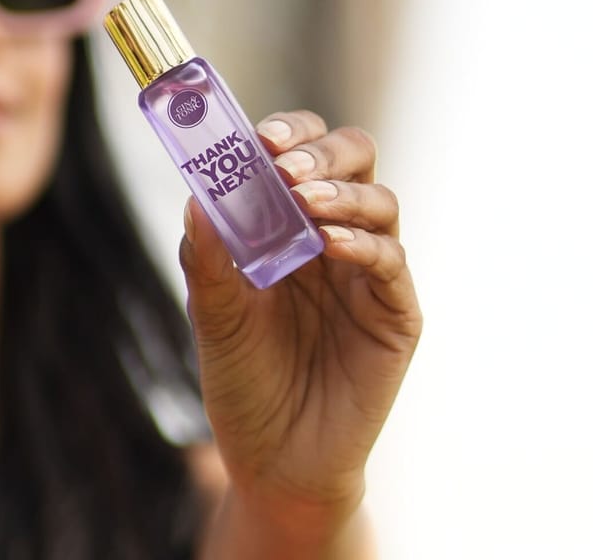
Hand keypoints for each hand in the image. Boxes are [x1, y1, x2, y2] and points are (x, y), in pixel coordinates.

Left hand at [180, 110, 421, 542]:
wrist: (274, 459)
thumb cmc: (243, 380)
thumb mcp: (214, 313)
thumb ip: (207, 256)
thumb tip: (197, 194)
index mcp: (289, 225)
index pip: (302, 152)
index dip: (288, 134)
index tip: (260, 138)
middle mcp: (333, 236)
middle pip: (352, 160)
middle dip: (321, 152)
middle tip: (286, 166)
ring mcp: (367, 272)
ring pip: (379, 200)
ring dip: (342, 192)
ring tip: (306, 202)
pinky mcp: (395, 311)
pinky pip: (390, 260)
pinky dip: (363, 243)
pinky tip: (330, 244)